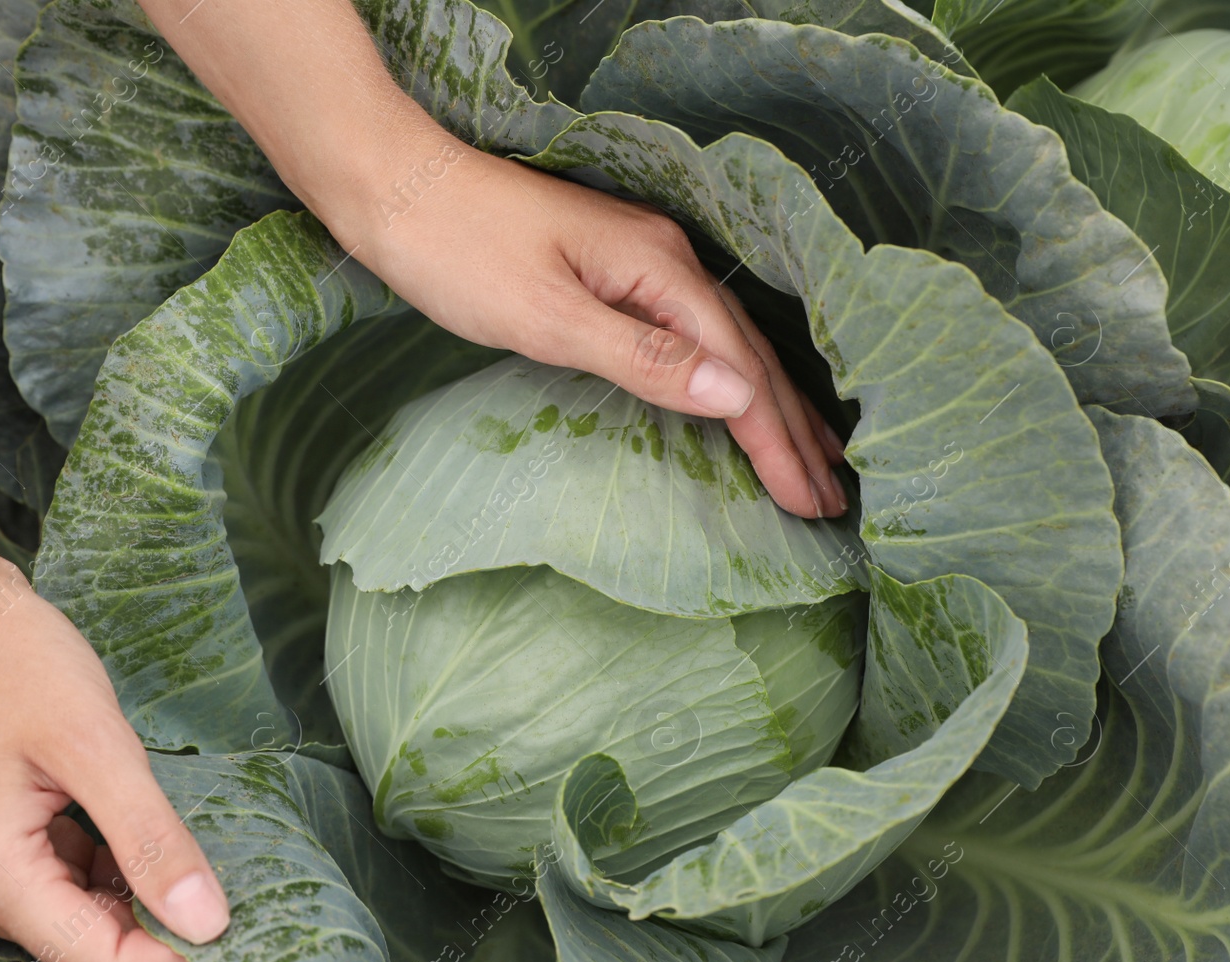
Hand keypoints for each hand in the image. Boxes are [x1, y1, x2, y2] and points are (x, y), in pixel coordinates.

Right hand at [0, 556, 227, 961]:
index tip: (240, 915)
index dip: (175, 955)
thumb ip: (150, 838)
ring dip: (141, 895)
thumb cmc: (12, 661)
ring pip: (85, 923)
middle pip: (93, 952)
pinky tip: (138, 826)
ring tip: (181, 835)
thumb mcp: (96, 744)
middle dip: (163, 924)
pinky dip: (113, 871)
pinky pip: (67, 889)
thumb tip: (208, 923)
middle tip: (223, 866)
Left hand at [333, 134, 849, 519]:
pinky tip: (734, 399)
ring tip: (816, 458)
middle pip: (748, 356)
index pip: (738, 370)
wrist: (396, 189)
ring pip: (725, 346)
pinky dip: (725, 379)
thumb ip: (644, 358)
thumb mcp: (549, 317)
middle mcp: (666, 260)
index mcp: (661, 270)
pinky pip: (692, 335)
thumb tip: (737, 397)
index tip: (809, 504)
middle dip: (793, 431)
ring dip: (770, 408)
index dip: (775, 442)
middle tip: (832, 500)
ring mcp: (641, 262)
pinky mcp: (613, 271)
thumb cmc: (460, 254)